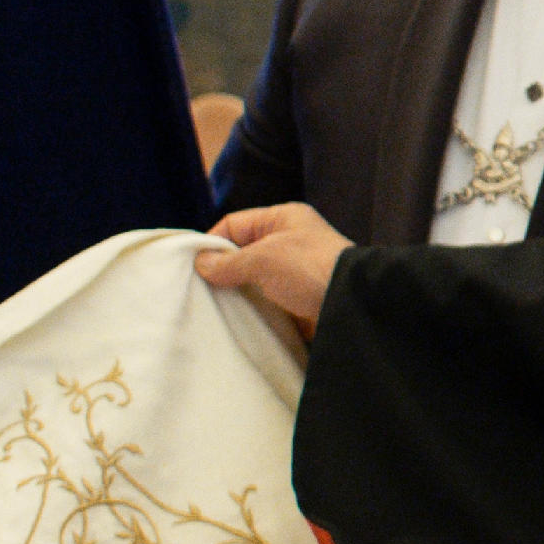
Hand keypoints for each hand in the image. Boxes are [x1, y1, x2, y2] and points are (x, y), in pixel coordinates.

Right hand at [194, 204, 351, 332]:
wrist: (352, 305)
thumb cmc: (309, 269)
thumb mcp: (263, 259)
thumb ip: (229, 262)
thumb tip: (201, 264)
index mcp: (283, 220)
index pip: (235, 224)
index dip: (211, 243)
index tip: (190, 267)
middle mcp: (289, 242)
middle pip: (243, 254)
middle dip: (221, 272)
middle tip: (198, 292)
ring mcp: (295, 273)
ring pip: (254, 281)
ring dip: (237, 295)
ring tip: (212, 310)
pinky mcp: (300, 300)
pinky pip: (268, 303)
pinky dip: (253, 312)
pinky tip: (236, 323)